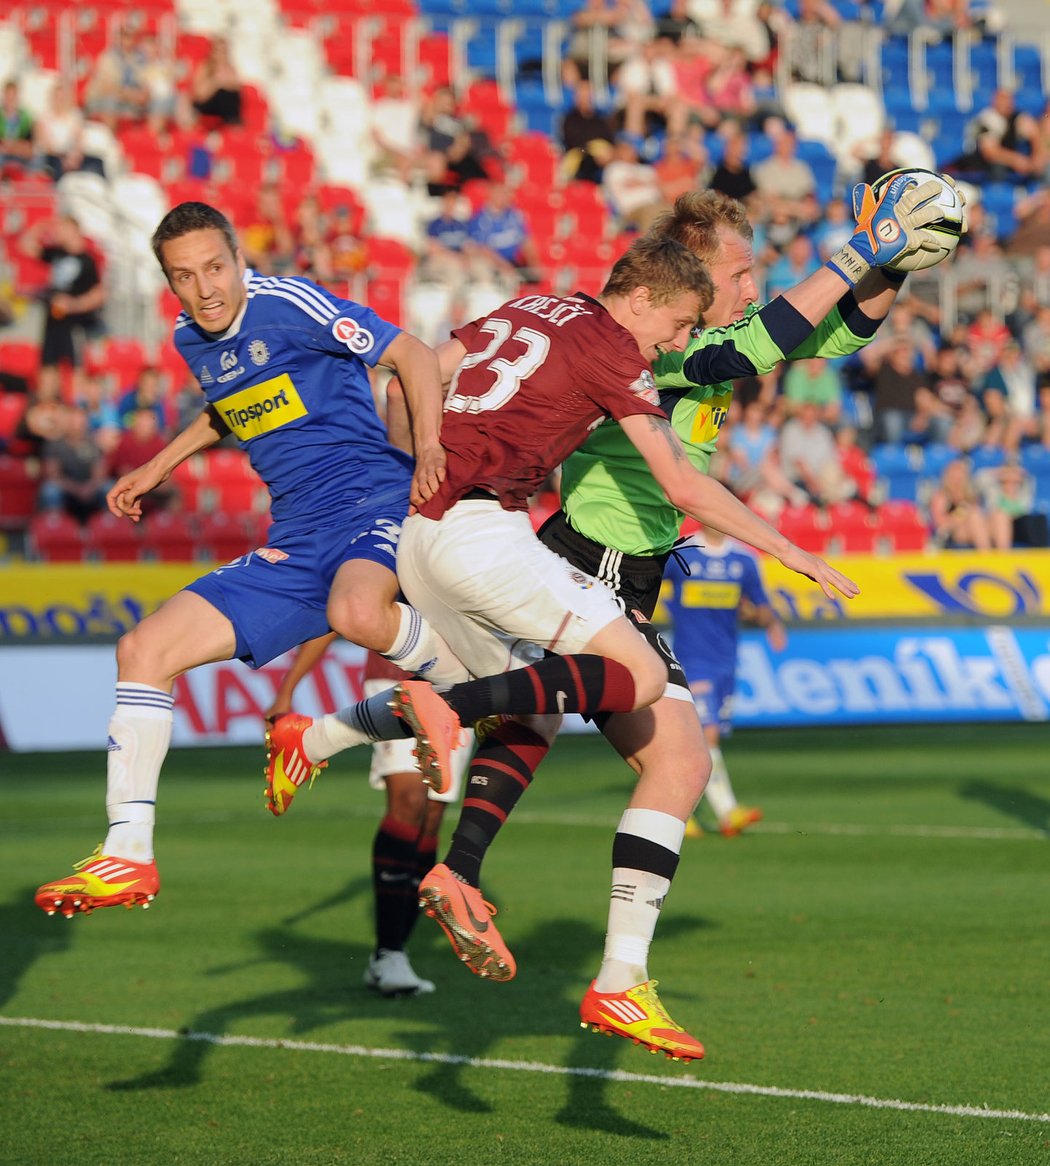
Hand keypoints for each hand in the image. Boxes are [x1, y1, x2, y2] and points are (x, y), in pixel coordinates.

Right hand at [106, 462, 167, 521]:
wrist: (162, 468)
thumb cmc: (150, 476)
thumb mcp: (139, 488)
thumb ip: (129, 498)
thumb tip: (123, 507)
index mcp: (121, 484)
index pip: (110, 497)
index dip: (113, 507)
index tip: (120, 515)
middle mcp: (125, 486)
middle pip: (120, 502)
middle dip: (127, 510)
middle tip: (138, 513)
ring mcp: (133, 489)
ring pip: (128, 503)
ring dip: (131, 511)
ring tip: (138, 519)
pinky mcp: (140, 491)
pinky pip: (135, 502)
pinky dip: (135, 508)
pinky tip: (139, 515)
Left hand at [408, 442, 446, 512]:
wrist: (427, 448)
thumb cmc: (423, 469)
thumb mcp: (416, 483)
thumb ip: (414, 498)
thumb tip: (410, 514)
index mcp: (415, 482)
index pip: (414, 496)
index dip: (420, 503)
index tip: (427, 506)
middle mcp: (421, 476)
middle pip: (423, 489)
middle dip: (429, 496)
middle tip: (435, 500)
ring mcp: (430, 469)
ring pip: (430, 480)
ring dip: (435, 488)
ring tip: (440, 492)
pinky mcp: (439, 462)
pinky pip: (439, 470)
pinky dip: (441, 475)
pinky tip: (443, 480)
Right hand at [777, 544, 859, 600]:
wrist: (784, 549)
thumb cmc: (791, 557)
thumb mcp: (804, 567)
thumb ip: (811, 573)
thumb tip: (816, 579)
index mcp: (821, 564)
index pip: (836, 574)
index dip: (845, 580)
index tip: (853, 585)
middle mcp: (822, 565)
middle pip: (838, 577)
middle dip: (849, 585)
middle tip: (858, 591)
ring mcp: (818, 567)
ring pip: (834, 580)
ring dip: (843, 588)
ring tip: (852, 595)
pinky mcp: (812, 569)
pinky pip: (822, 582)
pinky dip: (827, 590)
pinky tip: (833, 597)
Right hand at [827, 173, 952, 284]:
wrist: (864, 253)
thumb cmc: (863, 235)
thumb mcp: (863, 216)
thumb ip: (865, 201)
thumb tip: (861, 186)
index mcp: (886, 205)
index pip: (897, 188)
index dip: (906, 183)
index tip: (914, 179)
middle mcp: (897, 213)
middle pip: (917, 197)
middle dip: (930, 190)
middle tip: (940, 187)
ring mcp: (903, 225)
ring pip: (926, 215)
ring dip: (936, 213)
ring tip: (943, 214)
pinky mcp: (908, 239)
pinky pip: (924, 238)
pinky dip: (931, 242)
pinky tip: (938, 245)